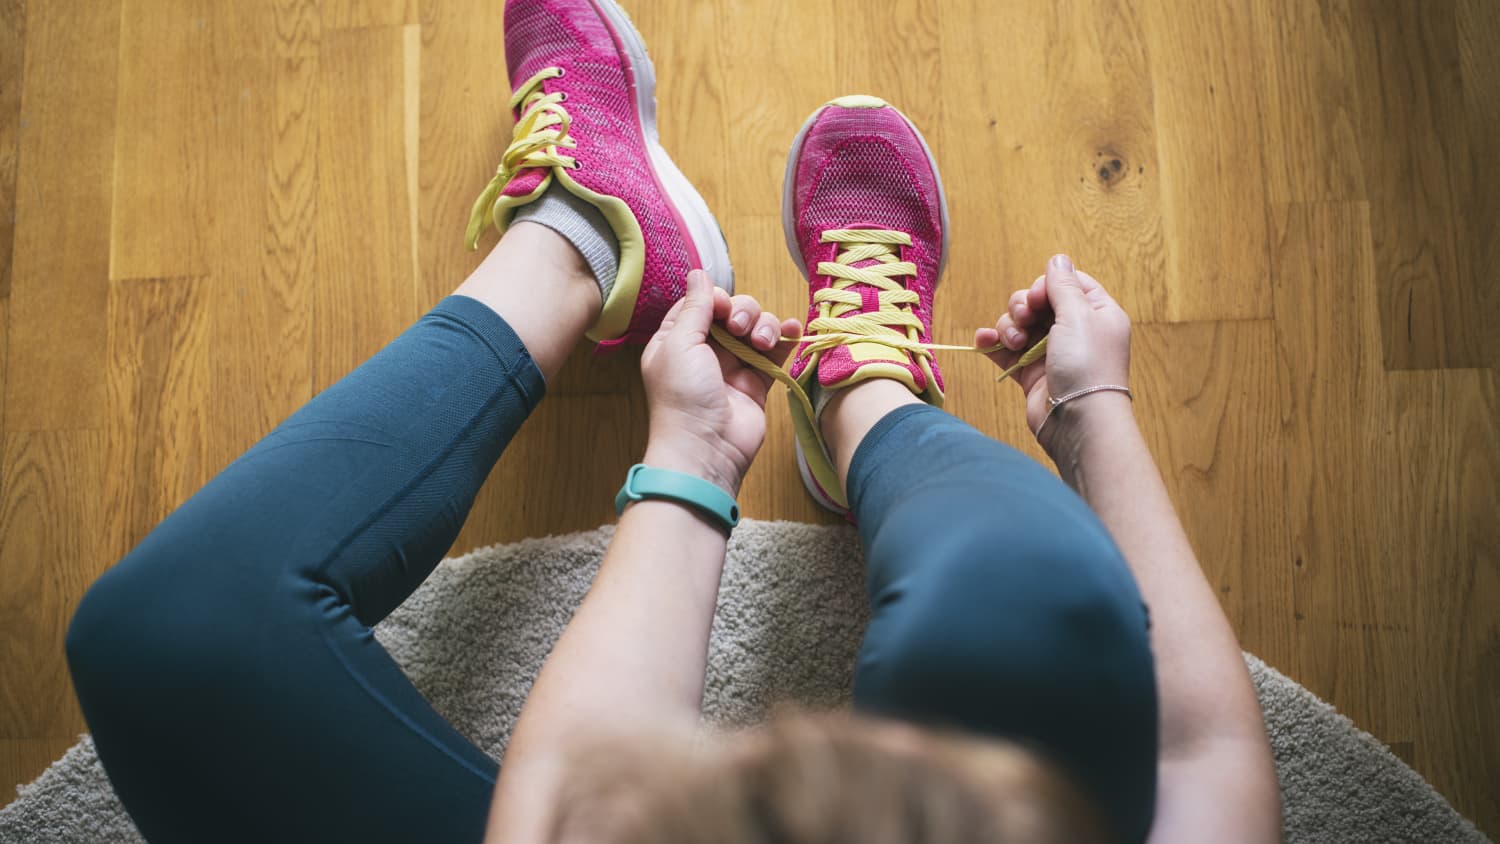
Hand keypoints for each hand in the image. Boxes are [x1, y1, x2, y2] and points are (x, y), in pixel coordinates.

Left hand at [639, 271, 802, 494]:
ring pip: (757, 328)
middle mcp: (706, 350)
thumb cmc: (683, 397)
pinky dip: (785, 338)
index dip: (716, 299)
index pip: (701, 303)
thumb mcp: (679, 343)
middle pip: (734, 311)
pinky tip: (792, 332)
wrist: (706, 448)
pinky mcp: (758, 382)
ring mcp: (734, 366)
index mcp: (677, 339)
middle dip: (743, 312)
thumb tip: (698, 273)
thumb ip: (695, 307)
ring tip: (761, 343)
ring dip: (764, 326)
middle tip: (740, 330)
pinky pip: (776, 352)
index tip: (722, 310)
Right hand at [974, 254, 1131, 453]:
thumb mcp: (1079, 315)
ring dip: (1008, 326)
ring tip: (1014, 342)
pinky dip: (992, 343)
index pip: (1068, 284)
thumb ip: (1063, 286)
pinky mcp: (1030, 372)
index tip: (1039, 298)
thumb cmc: (1087, 365)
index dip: (1047, 285)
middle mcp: (1074, 330)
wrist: (1077, 419)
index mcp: (1096, 313)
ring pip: (1018, 324)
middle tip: (1024, 319)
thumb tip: (1058, 258)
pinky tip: (984, 342)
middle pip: (1037, 302)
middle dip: (1022, 306)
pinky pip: (1005, 349)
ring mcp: (1050, 352)